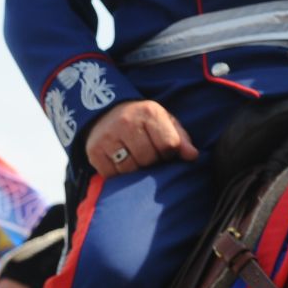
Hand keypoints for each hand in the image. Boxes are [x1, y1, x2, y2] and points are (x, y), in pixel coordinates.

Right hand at [85, 100, 199, 176]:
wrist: (105, 112)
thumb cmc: (142, 121)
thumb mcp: (164, 121)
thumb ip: (180, 138)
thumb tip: (192, 156)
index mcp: (149, 113)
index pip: (169, 144)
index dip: (170, 153)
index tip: (165, 151)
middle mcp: (127, 123)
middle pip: (149, 158)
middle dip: (152, 162)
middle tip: (149, 156)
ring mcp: (108, 137)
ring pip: (130, 168)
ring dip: (136, 170)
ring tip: (135, 159)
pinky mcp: (94, 151)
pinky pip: (112, 175)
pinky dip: (119, 174)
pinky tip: (121, 163)